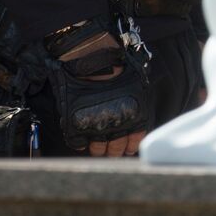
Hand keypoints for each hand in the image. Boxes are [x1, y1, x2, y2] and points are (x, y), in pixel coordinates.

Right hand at [54, 29, 147, 156]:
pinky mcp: (77, 127)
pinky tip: (82, 141)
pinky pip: (78, 143)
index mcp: (134, 118)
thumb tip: (138, 115)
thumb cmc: (119, 69)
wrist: (95, 62)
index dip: (130, 146)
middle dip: (115, 151)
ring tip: (98, 149)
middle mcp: (116, 126)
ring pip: (98, 148)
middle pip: (116, 148)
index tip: (128, 149)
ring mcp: (96, 128)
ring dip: (99, 149)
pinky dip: (80, 143)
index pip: (134, 140)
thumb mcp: (137, 86)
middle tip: (112, 153)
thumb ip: (137, 104)